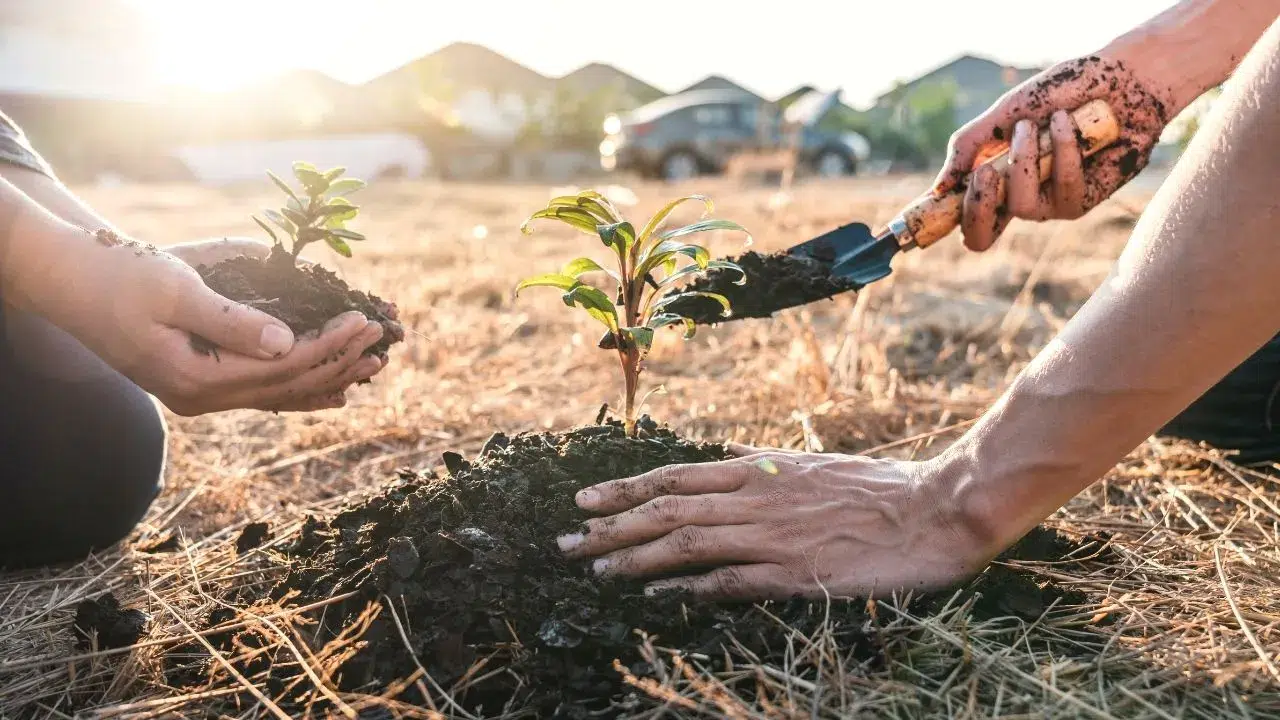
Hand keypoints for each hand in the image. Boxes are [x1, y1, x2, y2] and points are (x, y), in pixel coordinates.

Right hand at [40, 229, 386, 415]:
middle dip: (339, 360)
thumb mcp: (177, 289)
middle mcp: (201, 398)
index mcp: (195, 378)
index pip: (282, 367)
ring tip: (372, 364)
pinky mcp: (201, 385)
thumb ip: (232, 321)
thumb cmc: (121, 276)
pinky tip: (334, 390)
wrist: (72, 284)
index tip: (363, 320)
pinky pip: (263, 393)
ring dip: (328, 378)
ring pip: (280, 394)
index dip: (329, 344)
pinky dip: (301, 388)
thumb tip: (288, 342)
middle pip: (288, 386)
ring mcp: (200, 397)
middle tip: (382, 336)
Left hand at [557, 444, 992, 599]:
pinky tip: (657, 595)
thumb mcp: (810, 462)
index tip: (584, 500)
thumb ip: (761, 463)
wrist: (931, 510)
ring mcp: (771, 536)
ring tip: (596, 569)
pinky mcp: (793, 572)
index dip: (625, 488)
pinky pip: (729, 580)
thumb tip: (724, 457)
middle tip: (566, 543)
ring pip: (686, 543)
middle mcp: (755, 499)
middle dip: (610, 526)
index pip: (674, 477)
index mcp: (758, 471)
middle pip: (666, 510)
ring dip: (635, 556)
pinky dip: (689, 587)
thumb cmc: (875, 487)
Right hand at [936, 54, 1174, 250]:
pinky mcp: (1082, 200)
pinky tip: (1065, 124)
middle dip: (978, 206)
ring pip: (1019, 207)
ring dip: (1023, 161)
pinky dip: (1061, 152)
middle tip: (984, 173)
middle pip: (981, 237)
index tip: (939, 196)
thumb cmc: (1060, 93)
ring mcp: (1049, 203)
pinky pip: (1061, 190)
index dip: (943, 217)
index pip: (961, 217)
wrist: (1118, 79)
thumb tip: (939, 188)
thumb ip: (969, 146)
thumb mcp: (1004, 113)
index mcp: (993, 180)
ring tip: (1033, 125)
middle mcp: (1018, 198)